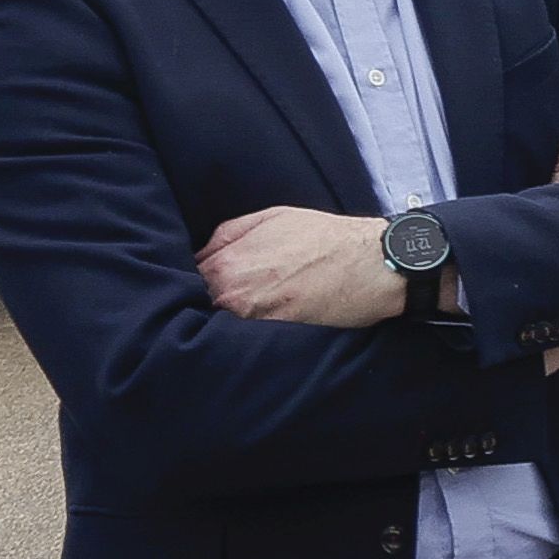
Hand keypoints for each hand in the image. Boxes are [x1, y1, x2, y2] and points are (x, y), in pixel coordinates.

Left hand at [198, 205, 406, 329]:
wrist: (369, 264)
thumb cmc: (324, 238)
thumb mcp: (270, 218)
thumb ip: (228, 234)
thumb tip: (203, 253)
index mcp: (226, 264)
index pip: (188, 281)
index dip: (199, 282)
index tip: (209, 284)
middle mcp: (232, 295)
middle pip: (203, 306)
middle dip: (211, 302)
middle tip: (234, 298)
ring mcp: (253, 321)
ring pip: (223, 327)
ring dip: (229, 322)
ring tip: (251, 314)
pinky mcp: (276, 339)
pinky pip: (250, 341)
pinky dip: (251, 336)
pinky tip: (266, 327)